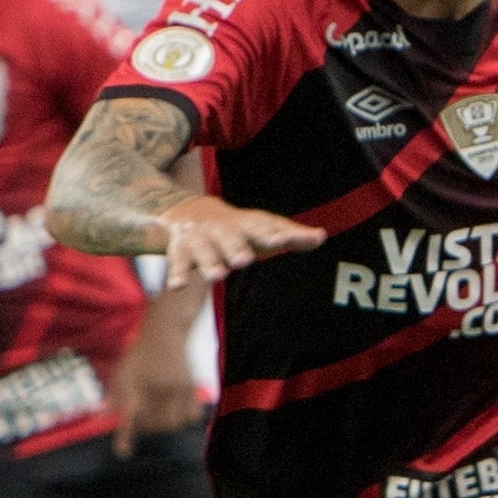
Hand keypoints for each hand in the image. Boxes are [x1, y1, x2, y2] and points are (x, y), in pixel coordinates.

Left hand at [108, 331, 201, 457]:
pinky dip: (184, 418)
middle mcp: (158, 389)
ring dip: (164, 426)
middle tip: (141, 426)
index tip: (122, 452)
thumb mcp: (122, 372)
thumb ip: (114, 396)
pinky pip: (192, 415)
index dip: (125, 436)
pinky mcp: (191, 388)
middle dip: (147, 429)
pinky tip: (176, 413)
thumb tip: (99, 419)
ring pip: (174, 422)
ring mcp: (177, 389)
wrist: (165, 332)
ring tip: (158, 419)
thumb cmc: (141, 354)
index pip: (129, 417)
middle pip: (155, 424)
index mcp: (136, 385)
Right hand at [157, 195, 323, 287]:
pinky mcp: (180, 251)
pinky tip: (176, 287)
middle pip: (229, 238)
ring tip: (217, 275)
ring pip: (204, 251)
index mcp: (243, 223)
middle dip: (236, 247)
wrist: (184, 210)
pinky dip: (176, 274)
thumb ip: (290, 234)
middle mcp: (221, 229)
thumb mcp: (260, 227)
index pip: (260, 226)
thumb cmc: (235, 227)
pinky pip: (177, 263)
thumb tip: (321, 236)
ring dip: (209, 262)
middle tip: (244, 259)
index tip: (284, 239)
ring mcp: (199, 239)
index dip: (272, 232)